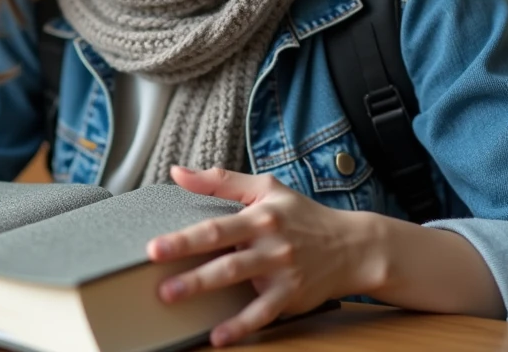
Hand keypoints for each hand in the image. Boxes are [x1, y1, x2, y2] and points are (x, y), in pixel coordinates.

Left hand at [147, 166, 373, 346]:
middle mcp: (270, 243)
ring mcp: (281, 271)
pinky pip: (263, 312)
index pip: (217, 226)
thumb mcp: (267, 189)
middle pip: (225, 256)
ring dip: (206, 291)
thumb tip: (178, 172)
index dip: (185, 237)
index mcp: (260, 216)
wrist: (353, 246)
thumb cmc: (304, 215)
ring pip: (240, 281)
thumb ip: (221, 180)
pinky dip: (241, 325)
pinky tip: (218, 335)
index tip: (154, 247)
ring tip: (175, 299)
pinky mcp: (291, 295)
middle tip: (158, 281)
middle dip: (191, 268)